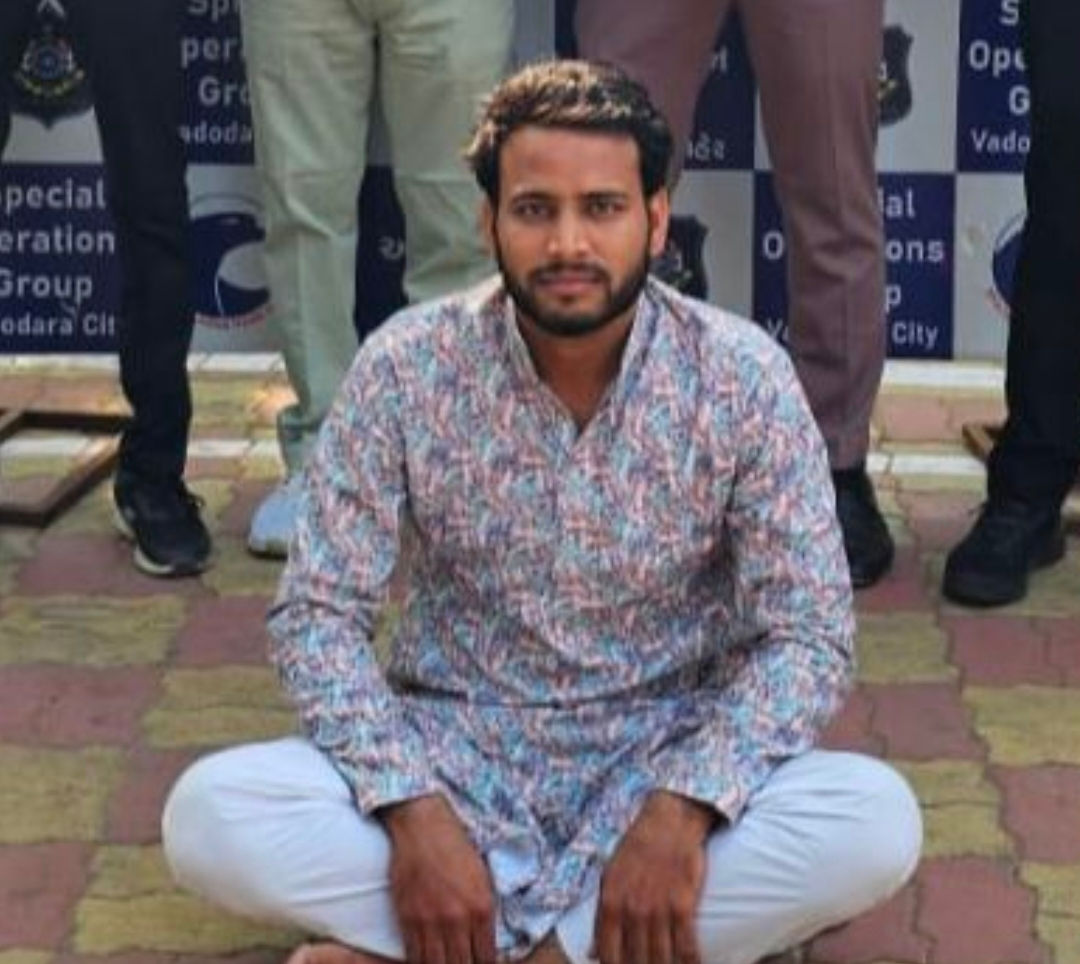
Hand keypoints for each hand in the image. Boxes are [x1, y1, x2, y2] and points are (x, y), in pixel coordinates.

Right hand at [380, 795, 496, 963]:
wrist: (423, 826)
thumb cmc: (456, 846)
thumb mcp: (483, 878)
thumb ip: (485, 913)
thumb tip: (486, 942)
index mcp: (482, 908)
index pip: (486, 958)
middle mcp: (458, 919)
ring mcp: (431, 921)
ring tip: (446, 963)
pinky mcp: (407, 919)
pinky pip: (414, 955)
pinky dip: (421, 962)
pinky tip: (426, 961)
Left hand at [593, 791, 713, 963]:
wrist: (668, 822)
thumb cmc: (635, 849)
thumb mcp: (608, 878)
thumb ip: (600, 917)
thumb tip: (591, 953)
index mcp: (610, 901)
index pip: (608, 952)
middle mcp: (632, 909)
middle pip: (635, 959)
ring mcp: (658, 908)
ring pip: (660, 957)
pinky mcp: (683, 904)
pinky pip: (687, 945)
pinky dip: (689, 961)